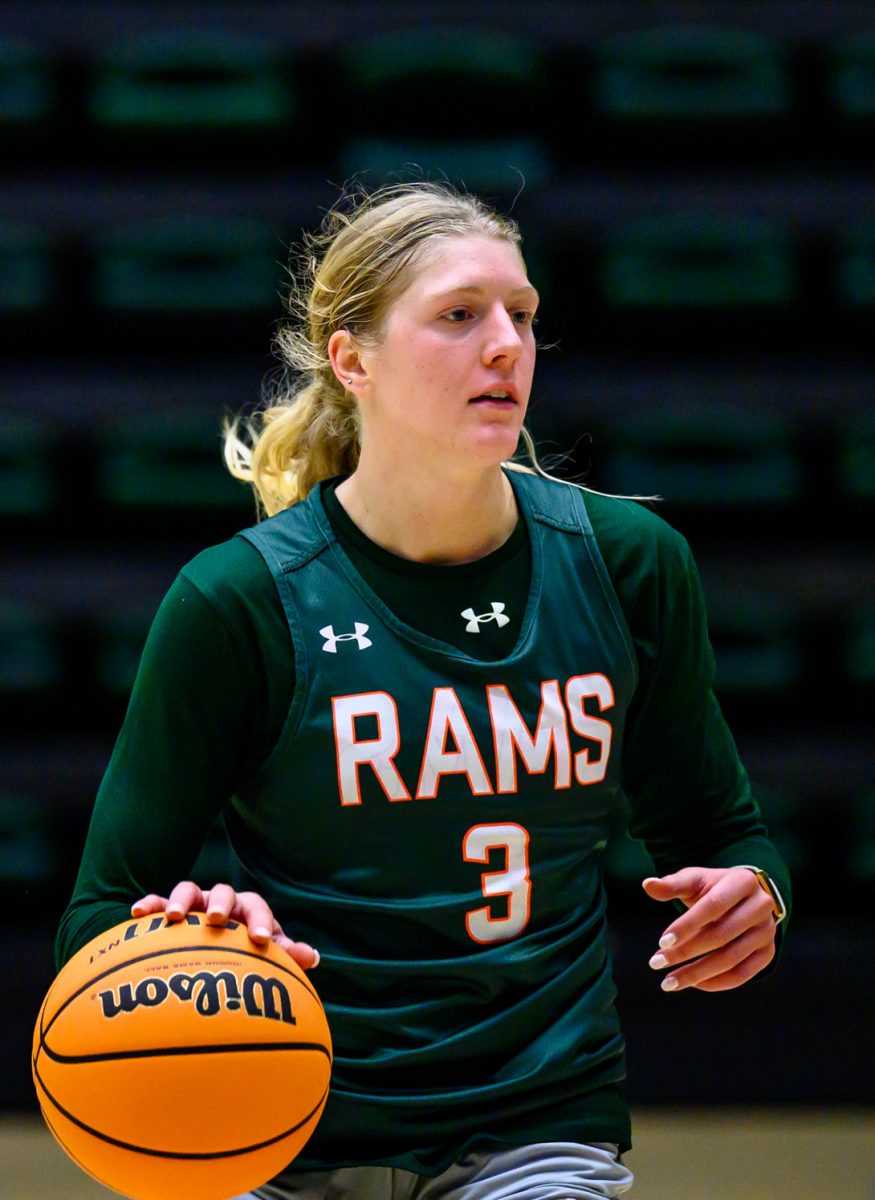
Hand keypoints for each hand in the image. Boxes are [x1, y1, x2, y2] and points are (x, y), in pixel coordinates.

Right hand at [131, 881, 319, 970]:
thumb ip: (286, 955)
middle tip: (216, 919)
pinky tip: (136, 913)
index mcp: (247, 910)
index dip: (261, 922)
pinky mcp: (168, 910)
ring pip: (188, 890)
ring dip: (180, 899)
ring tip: (173, 916)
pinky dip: (149, 904)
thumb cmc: (242, 952)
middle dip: (220, 902)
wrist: (211, 950)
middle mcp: (220, 901)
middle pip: (222, 892)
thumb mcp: (264, 955)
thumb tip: (312, 956)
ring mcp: (194, 903)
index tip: (262, 941)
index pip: (257, 908)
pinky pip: (157, 902)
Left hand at [642, 867, 776, 992]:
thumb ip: (672, 884)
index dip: (687, 925)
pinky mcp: (767, 952)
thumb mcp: (695, 880)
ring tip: (669, 982)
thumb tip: (647, 885)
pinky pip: (742, 974)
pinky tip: (693, 984)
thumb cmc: (713, 887)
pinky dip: (716, 983)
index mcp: (743, 881)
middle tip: (656, 963)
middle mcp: (762, 906)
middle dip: (685, 952)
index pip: (713, 906)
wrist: (745, 897)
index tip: (661, 942)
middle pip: (721, 935)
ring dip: (697, 973)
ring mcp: (768, 931)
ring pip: (731, 959)